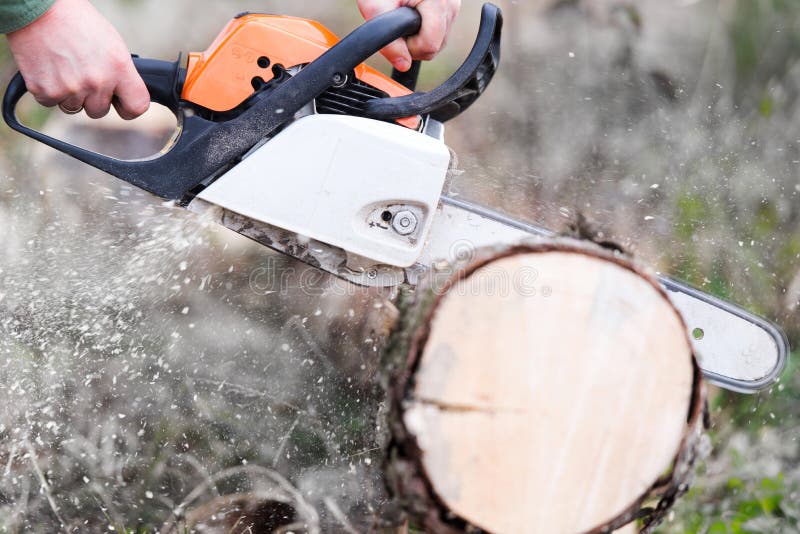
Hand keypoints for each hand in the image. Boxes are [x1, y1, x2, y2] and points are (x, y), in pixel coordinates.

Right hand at [6, 0, 148, 119]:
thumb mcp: (112, 43)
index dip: (129, 108)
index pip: (136, 106)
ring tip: (64, 67)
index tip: (121, 104)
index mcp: (119, 68)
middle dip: (92, 98)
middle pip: (99, 110)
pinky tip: (49, 68)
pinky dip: (48, 90)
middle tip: (82, 74)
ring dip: (70, 94)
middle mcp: (97, 82)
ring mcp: (70, 89)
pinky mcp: (45, 91)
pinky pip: (51, 102)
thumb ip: (119, 72)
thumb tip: (123, 93)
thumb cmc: (76, 22)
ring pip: (74, 107)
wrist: (37, 9)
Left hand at [357, 0, 460, 71]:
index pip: (429, 46)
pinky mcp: (452, 4)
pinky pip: (442, 30)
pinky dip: (426, 28)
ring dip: (420, 37)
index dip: (409, 48)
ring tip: (404, 17)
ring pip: (440, 40)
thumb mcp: (374, 7)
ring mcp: (454, 3)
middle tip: (397, 25)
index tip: (396, 34)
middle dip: (414, 43)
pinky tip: (414, 15)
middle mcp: (450, 2)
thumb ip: (387, 41)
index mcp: (435, 0)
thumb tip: (403, 64)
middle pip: (436, 46)